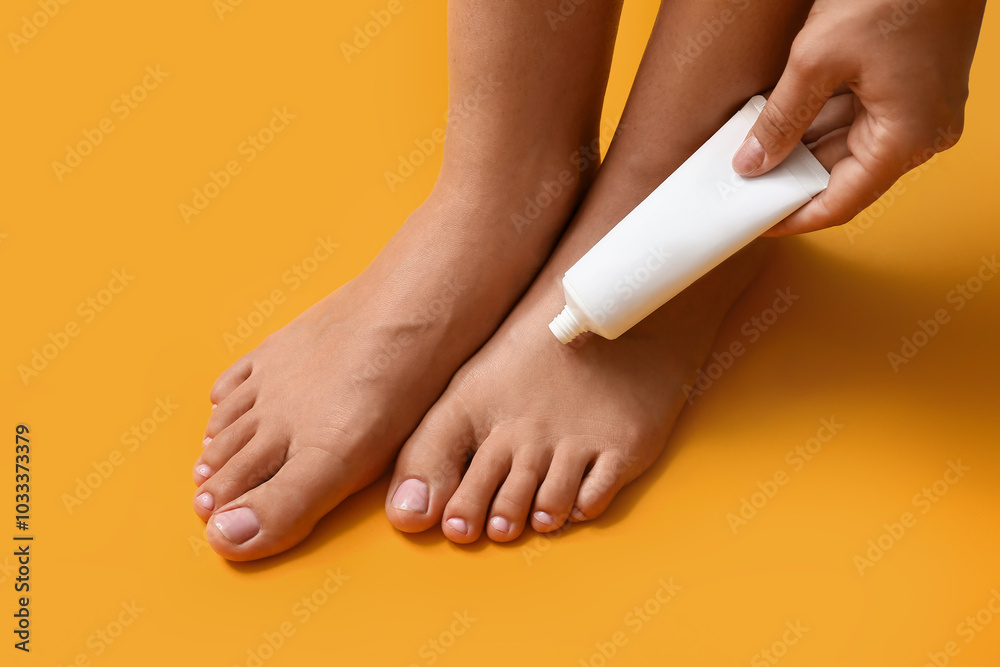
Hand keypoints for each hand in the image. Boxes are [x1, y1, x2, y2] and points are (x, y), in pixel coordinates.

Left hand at [732, 0, 987, 235]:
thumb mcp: (817, 60)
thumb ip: (781, 120)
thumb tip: (752, 163)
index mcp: (907, 139)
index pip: (842, 203)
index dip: (794, 218)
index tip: (756, 224)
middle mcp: (922, 132)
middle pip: (844, 174)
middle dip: (791, 176)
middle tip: (743, 181)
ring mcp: (920, 107)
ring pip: (848, 143)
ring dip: (801, 146)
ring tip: (752, 148)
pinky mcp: (912, 84)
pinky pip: (859, 115)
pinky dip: (820, 118)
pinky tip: (781, 116)